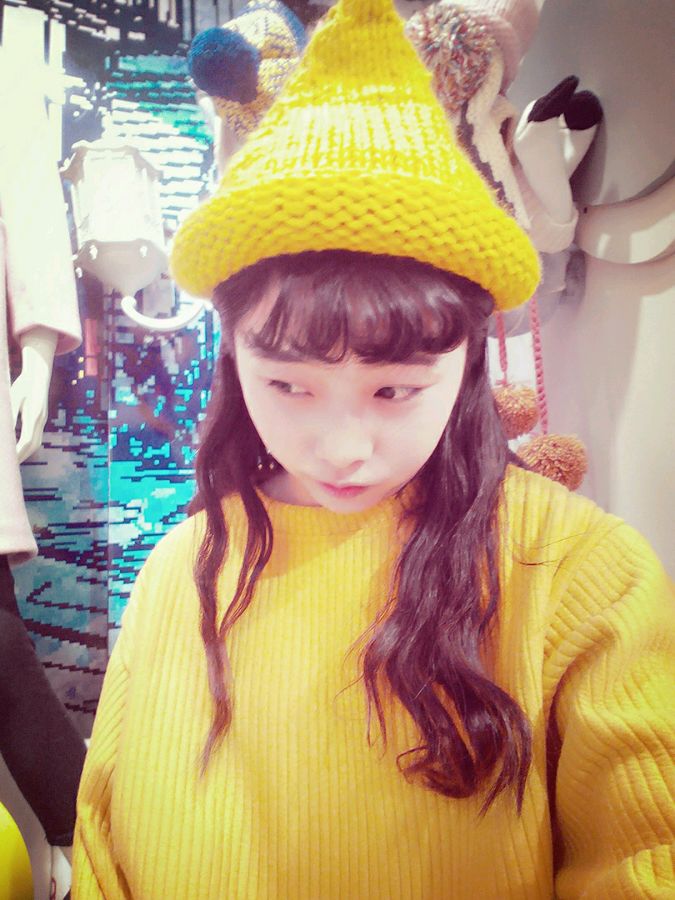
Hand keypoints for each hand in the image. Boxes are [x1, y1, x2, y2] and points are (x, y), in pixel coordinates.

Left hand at [10, 326, 57, 462]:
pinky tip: (16, 449)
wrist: (39, 374)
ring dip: (24, 453)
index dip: (16, 453)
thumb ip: (10, 415)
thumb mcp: (13, 397)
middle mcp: (41, 420)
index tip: (7, 462)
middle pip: (33, 446)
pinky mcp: (41, 419)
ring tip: (12, 462)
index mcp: (34, 416)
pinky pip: (35, 437)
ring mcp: (42, 420)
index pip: (26, 441)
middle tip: (8, 468)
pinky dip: (26, 446)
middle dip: (20, 457)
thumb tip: (5, 432)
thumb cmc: (23, 384)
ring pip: (35, 443)